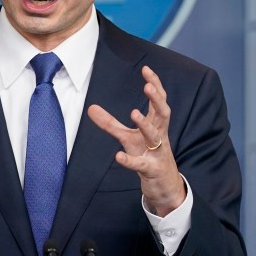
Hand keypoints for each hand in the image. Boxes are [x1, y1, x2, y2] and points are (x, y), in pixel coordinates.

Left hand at [87, 66, 184, 216]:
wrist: (165, 186)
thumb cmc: (148, 155)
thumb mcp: (128, 138)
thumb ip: (110, 123)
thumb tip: (90, 107)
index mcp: (157, 125)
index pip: (159, 101)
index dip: (155, 85)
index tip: (147, 69)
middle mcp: (160, 136)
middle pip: (164, 114)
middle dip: (157, 100)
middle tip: (148, 86)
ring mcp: (157, 153)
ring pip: (155, 137)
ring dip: (146, 124)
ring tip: (134, 112)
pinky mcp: (151, 170)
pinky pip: (141, 165)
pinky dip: (130, 161)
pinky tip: (118, 157)